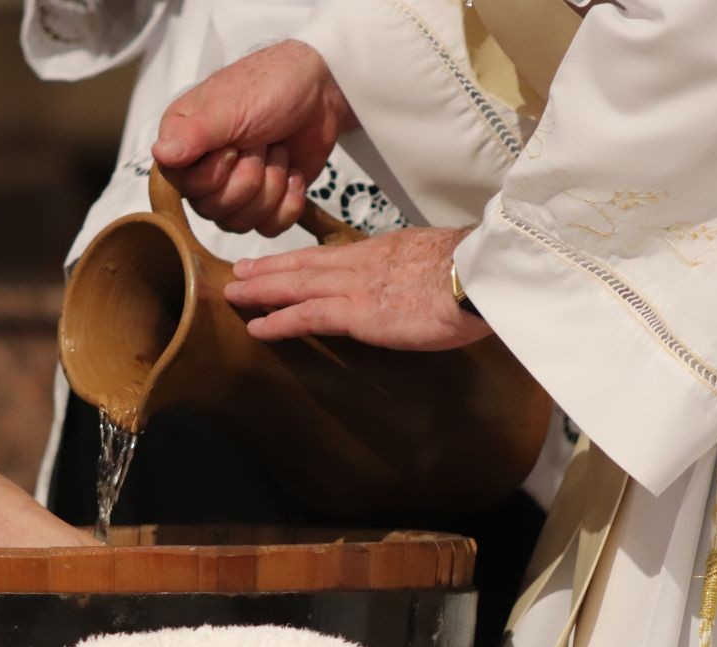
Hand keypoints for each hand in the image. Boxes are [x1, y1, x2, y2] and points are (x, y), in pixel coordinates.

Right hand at [153, 40, 356, 236]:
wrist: (321, 91)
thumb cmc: (270, 87)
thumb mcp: (229, 107)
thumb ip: (194, 134)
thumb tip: (161, 157)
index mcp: (184, 145)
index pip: (184, 189)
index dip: (214, 174)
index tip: (234, 145)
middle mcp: (204, 172)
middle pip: (214, 210)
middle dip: (249, 178)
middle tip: (263, 144)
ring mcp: (235, 192)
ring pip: (241, 223)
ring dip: (271, 186)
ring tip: (279, 153)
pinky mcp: (265, 204)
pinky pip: (269, 228)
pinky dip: (288, 202)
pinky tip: (293, 174)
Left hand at [223, 227, 492, 350]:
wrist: (481, 278)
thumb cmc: (477, 273)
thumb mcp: (445, 260)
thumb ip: (422, 270)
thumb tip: (423, 282)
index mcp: (385, 250)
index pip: (333, 253)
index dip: (302, 257)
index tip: (282, 260)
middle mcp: (363, 263)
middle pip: (306, 263)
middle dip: (271, 268)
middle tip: (241, 271)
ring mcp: (356, 287)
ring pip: (297, 285)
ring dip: (263, 290)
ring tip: (236, 293)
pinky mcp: (357, 313)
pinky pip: (307, 316)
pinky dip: (279, 321)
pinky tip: (257, 327)